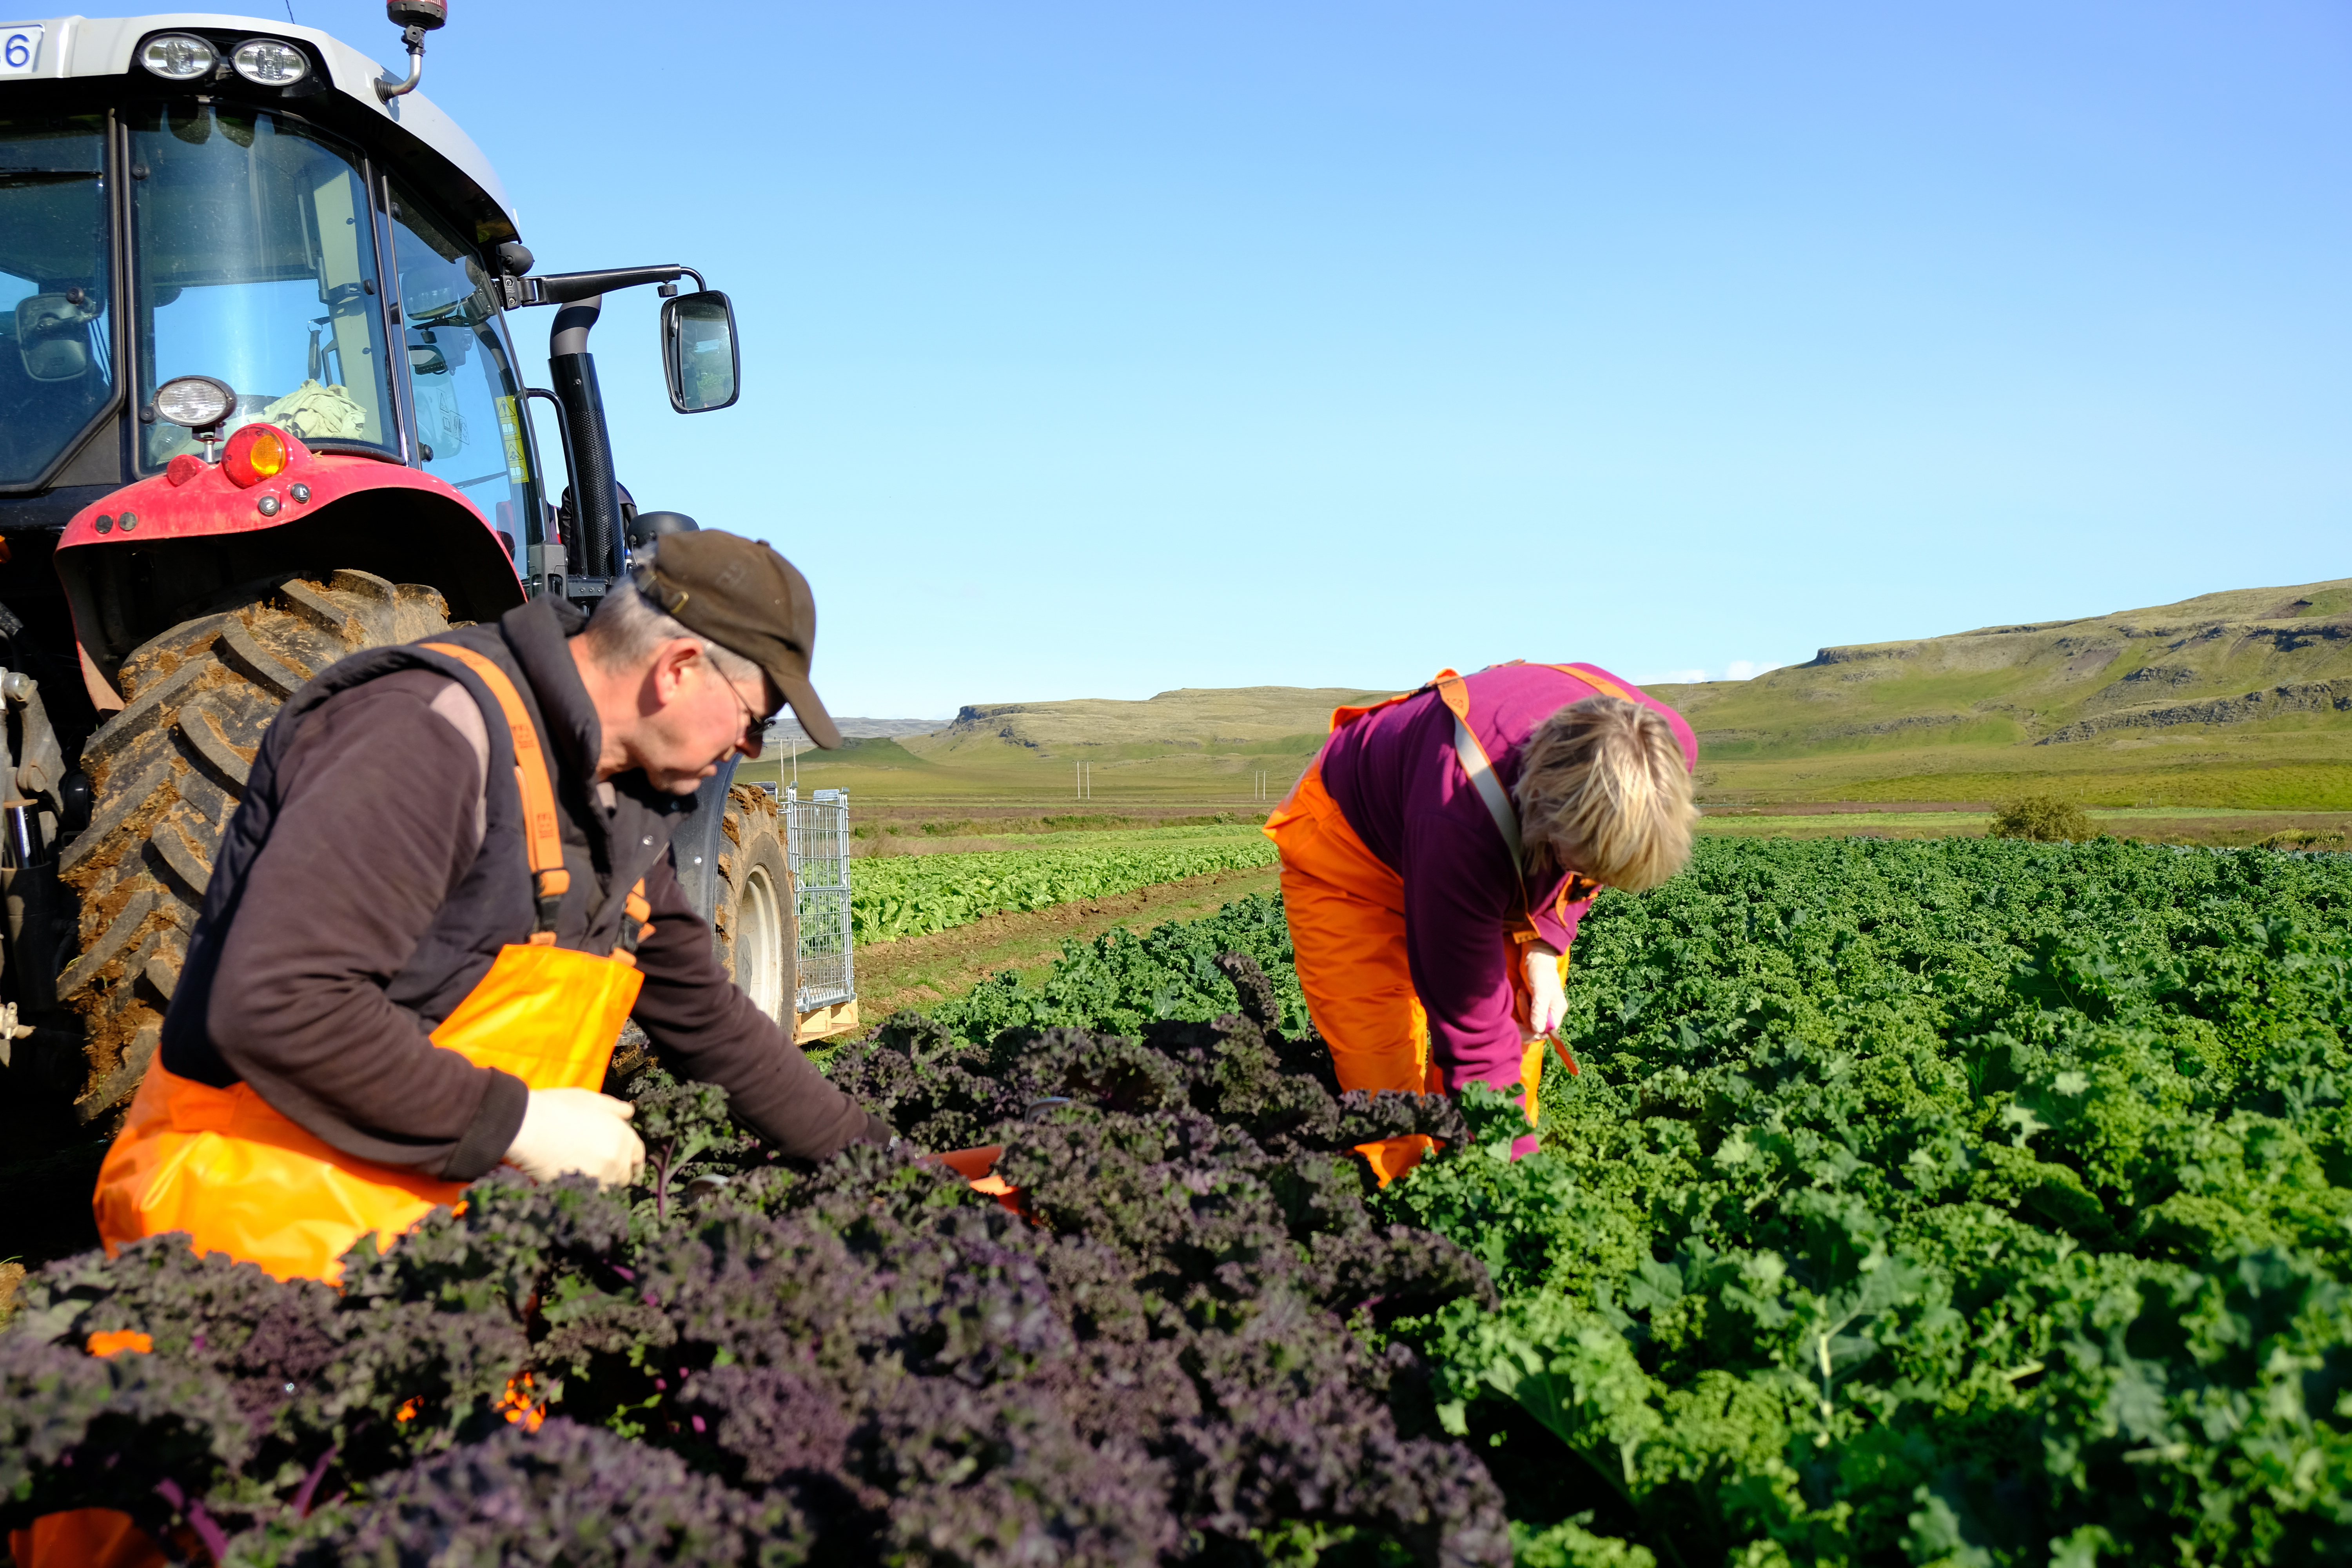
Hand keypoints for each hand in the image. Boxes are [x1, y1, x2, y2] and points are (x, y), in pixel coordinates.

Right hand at [503, 1087, 644, 1187]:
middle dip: (618, 1174)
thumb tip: (629, 1112)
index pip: (638, 1154)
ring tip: (586, 1179)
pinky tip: (575, 1187)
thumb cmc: (557, 1109)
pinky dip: (586, 1194)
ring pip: (608, 1189)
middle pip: (625, 1175)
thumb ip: (613, 1108)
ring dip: (601, 1185)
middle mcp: (617, 1160)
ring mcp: (600, 1178)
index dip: (632, 1159)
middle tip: (602, 1171)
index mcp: (622, 1137)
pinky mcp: (581, 1192)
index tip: (628, 1164)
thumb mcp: (590, 1099)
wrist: (529, 1128)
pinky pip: (591, 1198)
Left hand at [1523, 943, 1565, 1040]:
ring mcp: (1543, 1009)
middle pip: (1537, 1028)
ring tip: (1522, 992)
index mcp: (1557, 1011)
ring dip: (1522, 1009)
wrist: (1535, 956)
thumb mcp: (1540, 991)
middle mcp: (1551, 1012)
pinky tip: (1521, 994)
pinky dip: (1521, 1006)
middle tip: (1522, 998)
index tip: (1522, 1022)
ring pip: (1530, 1021)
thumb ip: (1540, 1010)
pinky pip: (1526, 1013)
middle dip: (1526, 1017)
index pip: (1547, 1032)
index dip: (1533, 1030)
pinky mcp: (1534, 1004)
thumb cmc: (1540, 971)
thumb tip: (1538, 1030)